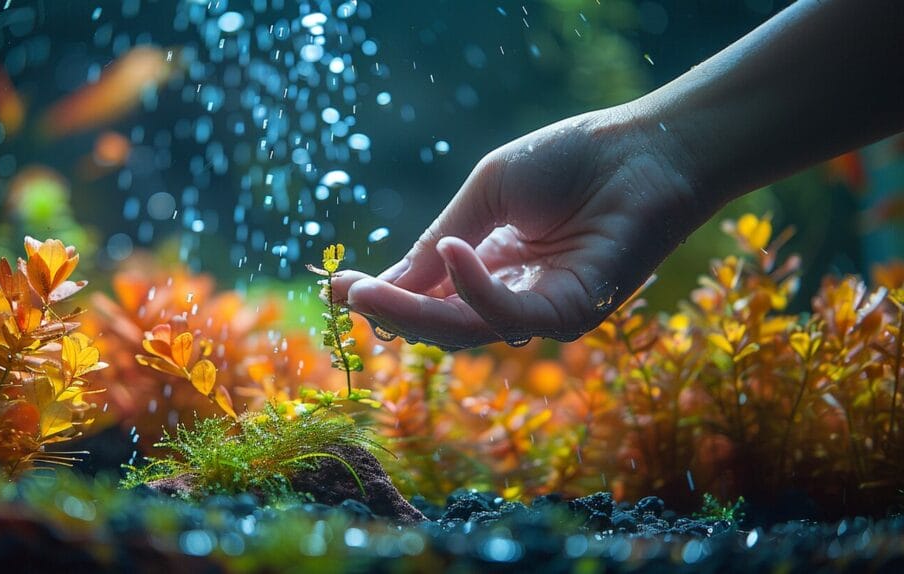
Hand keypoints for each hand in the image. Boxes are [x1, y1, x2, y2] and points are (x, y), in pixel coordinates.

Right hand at [332, 104, 711, 349]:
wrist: (644, 150)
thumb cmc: (570, 161)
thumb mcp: (486, 196)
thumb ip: (439, 242)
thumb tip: (383, 284)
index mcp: (491, 266)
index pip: (430, 295)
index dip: (387, 293)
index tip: (339, 287)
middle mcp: (513, 296)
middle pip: (441, 323)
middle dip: (391, 311)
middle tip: (347, 296)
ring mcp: (542, 310)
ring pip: (466, 330)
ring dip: (415, 312)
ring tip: (369, 291)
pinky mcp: (573, 315)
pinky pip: (512, 316)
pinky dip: (476, 289)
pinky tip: (454, 252)